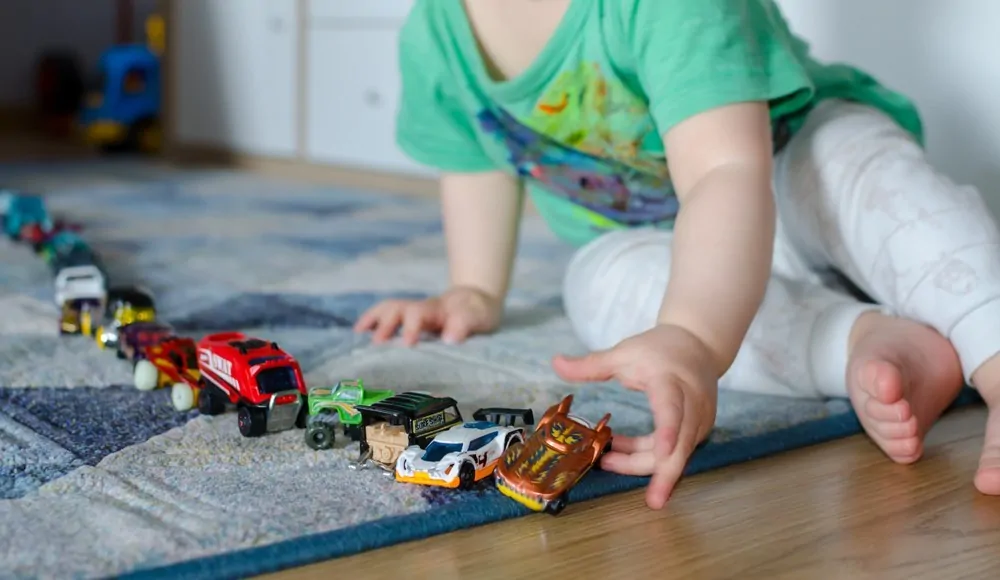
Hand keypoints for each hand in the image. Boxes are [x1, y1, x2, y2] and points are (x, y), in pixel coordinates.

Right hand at [353, 286, 501, 345]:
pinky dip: (371, 321)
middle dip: (385, 325)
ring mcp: (413, 313)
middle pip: (397, 309)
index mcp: (436, 310)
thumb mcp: (478, 317)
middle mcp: (420, 309)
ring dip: (372, 319)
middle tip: (376, 345)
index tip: (407, 344)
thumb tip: (449, 339)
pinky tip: (359, 333)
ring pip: (389, 309)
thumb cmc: (477, 311)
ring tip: (357, 334)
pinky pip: (387, 316)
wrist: (476, 299)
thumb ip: (465, 324)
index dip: (411, 327)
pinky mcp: (410, 320)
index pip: (418, 314)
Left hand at [552, 323, 717, 508]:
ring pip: (676, 453)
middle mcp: (692, 404)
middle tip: (652, 501)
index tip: (662, 452)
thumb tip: (556, 363)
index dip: (667, 431)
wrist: (699, 346)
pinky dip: (649, 456)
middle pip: (680, 444)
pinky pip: (675, 451)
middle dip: (664, 473)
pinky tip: (622, 451)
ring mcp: (699, 420)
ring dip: (641, 462)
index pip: (671, 408)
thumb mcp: (624, 352)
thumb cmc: (658, 349)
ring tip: (606, 459)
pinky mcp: (698, 430)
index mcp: (671, 381)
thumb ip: (591, 364)